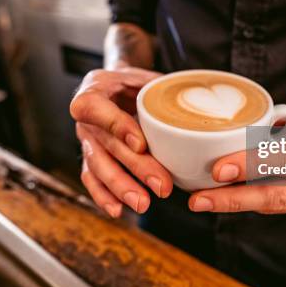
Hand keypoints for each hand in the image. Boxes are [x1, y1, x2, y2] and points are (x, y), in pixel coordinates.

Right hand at [71, 67, 172, 217]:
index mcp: (94, 88)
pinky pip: (92, 179)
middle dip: (134, 167)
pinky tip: (118, 210)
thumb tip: (199, 104)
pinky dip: (104, 196)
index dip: (116, 126)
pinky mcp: (90, 157)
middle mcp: (86, 117)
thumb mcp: (146, 76)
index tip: (141, 143)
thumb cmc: (135, 81)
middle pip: (106, 144)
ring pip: (98, 166)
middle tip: (162, 185)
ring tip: (143, 203)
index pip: (95, 108)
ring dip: (121, 187)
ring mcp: (86, 139)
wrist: (116, 85)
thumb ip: (162, 89)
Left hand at [187, 104, 285, 213]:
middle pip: (279, 196)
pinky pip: (283, 205)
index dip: (251, 166)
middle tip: (198, 201)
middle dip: (234, 200)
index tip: (218, 169)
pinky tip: (229, 196)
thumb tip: (247, 127)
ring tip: (204, 197)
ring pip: (277, 204)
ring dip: (238, 202)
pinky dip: (254, 200)